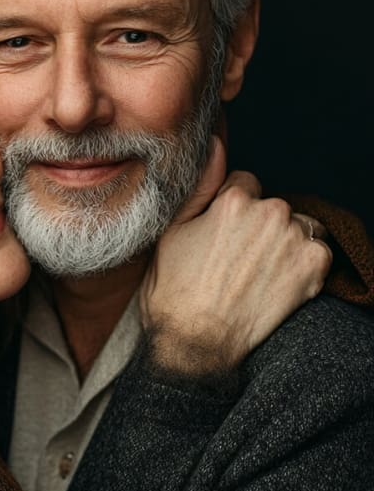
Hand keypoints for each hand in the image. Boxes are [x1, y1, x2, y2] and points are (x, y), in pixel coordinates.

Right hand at [141, 138, 331, 373]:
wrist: (196, 345)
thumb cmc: (174, 294)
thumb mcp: (171, 234)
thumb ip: (199, 186)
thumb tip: (216, 145)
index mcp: (233, 200)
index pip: (246, 185)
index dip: (233, 212)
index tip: (224, 238)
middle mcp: (270, 213)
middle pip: (274, 207)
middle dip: (261, 228)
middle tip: (239, 262)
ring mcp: (295, 240)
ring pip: (299, 227)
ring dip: (285, 244)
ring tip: (258, 275)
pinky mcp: (314, 266)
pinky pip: (318, 252)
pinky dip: (304, 266)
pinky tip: (277, 285)